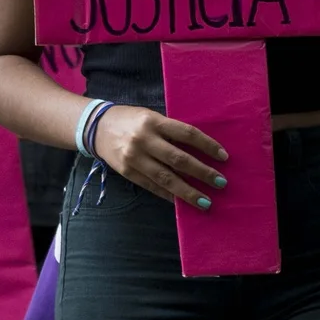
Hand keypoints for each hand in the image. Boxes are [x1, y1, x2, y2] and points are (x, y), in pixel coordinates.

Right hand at [91, 105, 228, 209]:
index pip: (187, 134)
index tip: (223, 157)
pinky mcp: (128, 172)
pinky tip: (182, 202)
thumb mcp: (151, 117)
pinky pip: (153, 187)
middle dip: (202, 173)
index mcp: (153, 121)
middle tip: (221, 183)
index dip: (207, 146)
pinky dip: (169, 195)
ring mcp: (134, 158)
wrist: (95, 128)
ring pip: (167, 178)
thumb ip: (170, 132)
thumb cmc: (129, 120)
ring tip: (206, 201)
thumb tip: (199, 151)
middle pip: (179, 159)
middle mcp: (144, 140)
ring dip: (189, 192)